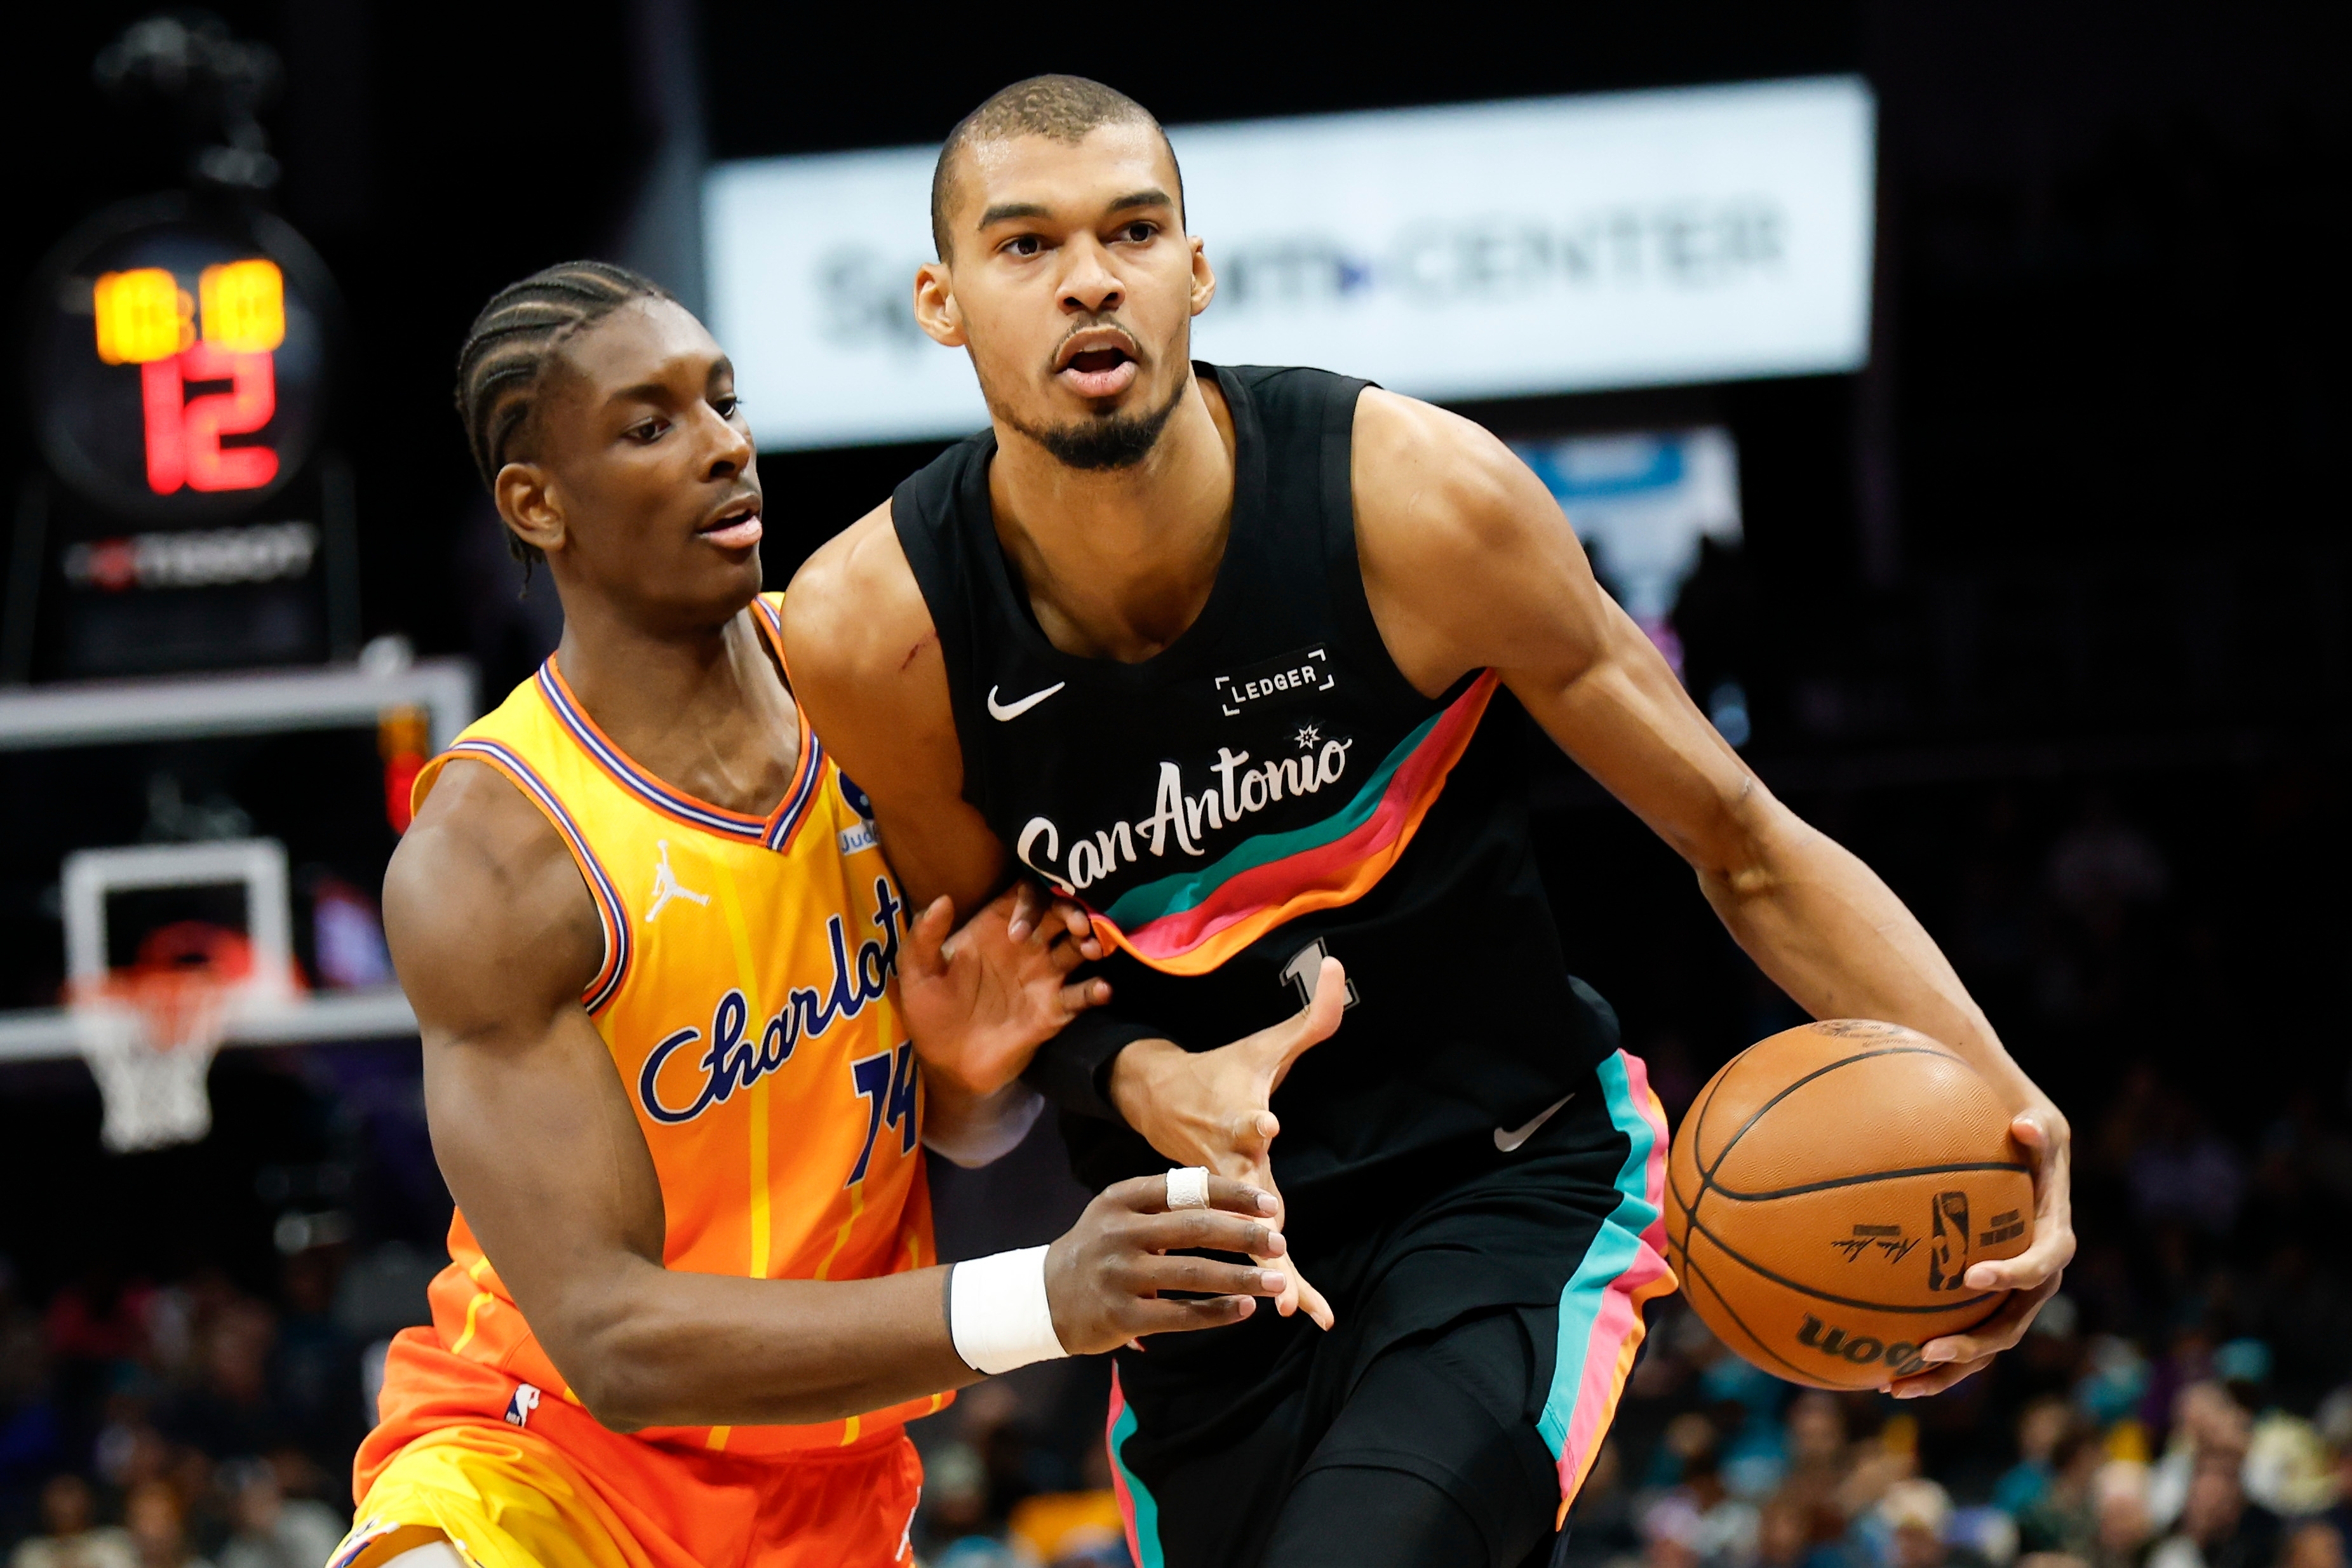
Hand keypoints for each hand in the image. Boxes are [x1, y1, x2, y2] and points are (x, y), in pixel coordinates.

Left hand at [898, 882, 1107, 1096]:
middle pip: (1061, 914)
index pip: (1026, 895)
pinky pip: (1082, 994)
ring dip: (1092, 943)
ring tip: (1091, 948)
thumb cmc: (929, 1012)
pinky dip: (1096, 990)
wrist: (946, 1065)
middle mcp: (1027, 946)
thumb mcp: (917, 973)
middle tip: (1077, 925)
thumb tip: (943, 899)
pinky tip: (1102, 989)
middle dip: (1074, 913)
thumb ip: (925, 937)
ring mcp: (1043, 977)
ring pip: (1079, 948)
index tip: (1021, 927)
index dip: (1032, 899)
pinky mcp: (1054, 1010)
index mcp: (996, 928)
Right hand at [1045, 1172, 1290, 1354]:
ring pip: (1193, 1274)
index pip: (1186, 1189)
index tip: (1269, 1204)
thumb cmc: (1099, 1247)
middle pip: (1195, 1228)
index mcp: (1122, 1199)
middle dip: (1244, 1235)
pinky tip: (1245, 1310)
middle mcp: (1120, 1233)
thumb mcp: (1119, 1211)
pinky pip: (1180, 1314)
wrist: (1044, 1296)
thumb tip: (1231, 1195)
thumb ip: (1165, 1200)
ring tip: (1275, 1280)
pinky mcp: (1122, 1315)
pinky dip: (1217, 1313)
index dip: (1232, 1195)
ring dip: (1241, 1277)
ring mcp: (1120, 1275)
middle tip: (1280, 1241)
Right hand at [1106, 959, 1347, 1329]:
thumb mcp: (1264, 1045)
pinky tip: (1290, 1315)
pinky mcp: (1223, 1217)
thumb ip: (1311, 1015)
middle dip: (1258, 1219)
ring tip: (1293, 1307)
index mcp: (1233, 1117)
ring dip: (1268, 1272)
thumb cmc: (1221, 1073)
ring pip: (1242, 1239)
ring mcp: (1217, 1196)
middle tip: (1277, 1238)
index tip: (1265, 1119)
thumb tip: (1340, 965)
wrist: (1156, 1102)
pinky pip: (1243, 1259)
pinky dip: (1263, 1287)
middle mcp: (1221, 1161)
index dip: (1253, 1118)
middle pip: (1242, 1194)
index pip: (1243, 1117)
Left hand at [1888, 1106, 2075, 1397]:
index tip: (1971, 1275)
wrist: (2019, 1148)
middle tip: (1930, 1349)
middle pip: (2009, 1326)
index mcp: (2052, 1241)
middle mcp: (2033, 1280)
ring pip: (1980, 1346)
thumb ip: (2036, 1130)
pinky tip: (1875, 1370)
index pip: (2041, 1266)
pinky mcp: (1979, 1303)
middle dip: (1973, 1345)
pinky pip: (1954, 1334)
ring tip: (1895, 1385)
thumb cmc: (2023, 1130)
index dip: (2013, 1274)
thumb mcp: (2039, 1120)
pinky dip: (1922, 1358)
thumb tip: (2024, 1126)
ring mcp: (2007, 1297)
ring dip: (1943, 1372)